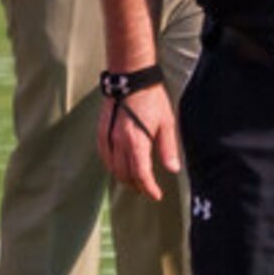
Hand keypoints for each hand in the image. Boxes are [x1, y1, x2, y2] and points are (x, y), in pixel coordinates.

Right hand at [97, 83, 180, 198]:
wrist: (131, 79)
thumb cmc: (152, 99)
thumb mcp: (167, 123)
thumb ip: (168, 148)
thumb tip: (172, 169)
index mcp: (136, 142)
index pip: (140, 173)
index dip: (148, 188)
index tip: (156, 195)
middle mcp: (118, 142)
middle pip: (124, 174)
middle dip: (136, 185)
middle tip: (148, 190)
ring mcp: (107, 136)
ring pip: (112, 167)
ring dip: (123, 177)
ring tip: (135, 182)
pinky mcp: (101, 131)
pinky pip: (103, 155)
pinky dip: (111, 165)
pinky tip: (118, 167)